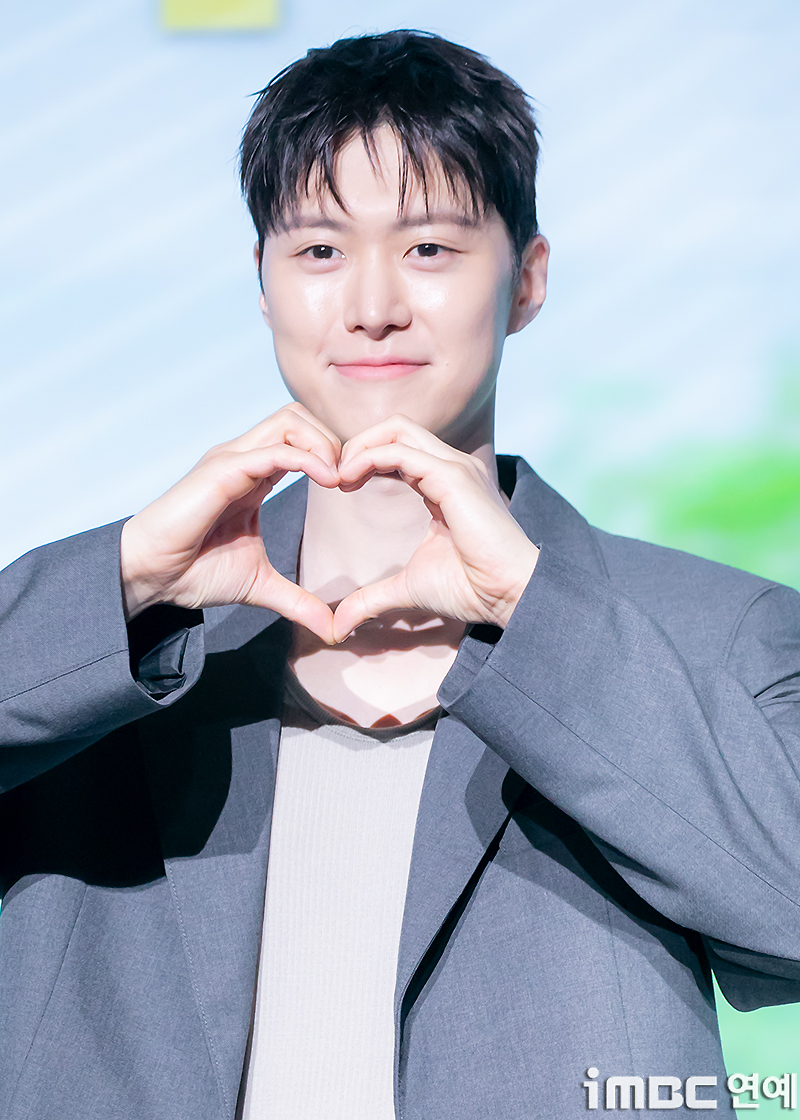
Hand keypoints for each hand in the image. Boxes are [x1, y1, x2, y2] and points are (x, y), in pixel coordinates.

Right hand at [120, 403, 339, 641]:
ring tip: (338, 480)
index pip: (302, 437)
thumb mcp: (261, 586)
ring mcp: (232, 459)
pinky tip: (327, 481)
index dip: (333, 454)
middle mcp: (244, 458)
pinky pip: (274, 450)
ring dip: (323, 443)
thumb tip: (333, 630)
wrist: (150, 577)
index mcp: (254, 475)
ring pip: (289, 420)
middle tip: (348, 480)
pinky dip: (307, 458)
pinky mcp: (223, 470)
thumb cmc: (194, 573)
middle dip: (332, 439)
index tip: (352, 488)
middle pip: (298, 416)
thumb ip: (299, 601)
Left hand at [332, 416, 539, 641]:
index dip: (364, 459)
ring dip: (359, 447)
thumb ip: (372, 598)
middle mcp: (452, 467)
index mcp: (445, 484)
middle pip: (396, 427)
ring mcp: (455, 468)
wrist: (510, 596)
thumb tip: (339, 625)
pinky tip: (348, 480)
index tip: (340, 486)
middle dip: (357, 443)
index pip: (399, 449)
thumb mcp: (408, 588)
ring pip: (397, 429)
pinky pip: (399, 452)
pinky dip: (368, 459)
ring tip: (338, 476)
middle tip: (333, 476)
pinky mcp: (453, 477)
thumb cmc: (472, 589)